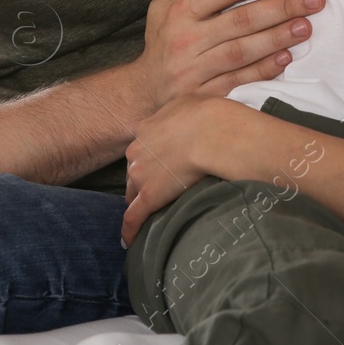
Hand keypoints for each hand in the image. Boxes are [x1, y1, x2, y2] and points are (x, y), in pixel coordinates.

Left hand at [122, 94, 228, 245]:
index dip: (147, 159)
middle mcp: (137, 151)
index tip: (154, 166)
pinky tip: (129, 241)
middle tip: (155, 190)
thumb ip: (181, 114)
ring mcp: (141, 175)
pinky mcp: (149, 196)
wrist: (213, 133)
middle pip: (133, 172)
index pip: (141, 149)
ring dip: (139, 203)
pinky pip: (134, 217)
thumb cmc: (209, 115)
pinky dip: (130, 230)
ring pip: (132, 194)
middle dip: (141, 181)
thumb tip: (188, 119)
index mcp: (146, 128)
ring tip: (146, 216)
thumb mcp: (191, 103)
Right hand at [130, 0, 320, 113]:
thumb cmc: (164, 39)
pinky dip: (263, 70)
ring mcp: (195, 70)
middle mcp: (186, 39)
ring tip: (307, 26)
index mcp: (180, 11)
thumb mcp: (162, 5)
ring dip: (278, 37)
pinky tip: (286, 57)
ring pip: (242, 51)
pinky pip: (238, 81)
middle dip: (281, 7)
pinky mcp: (204, 95)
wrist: (146, 90)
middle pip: (240, 20)